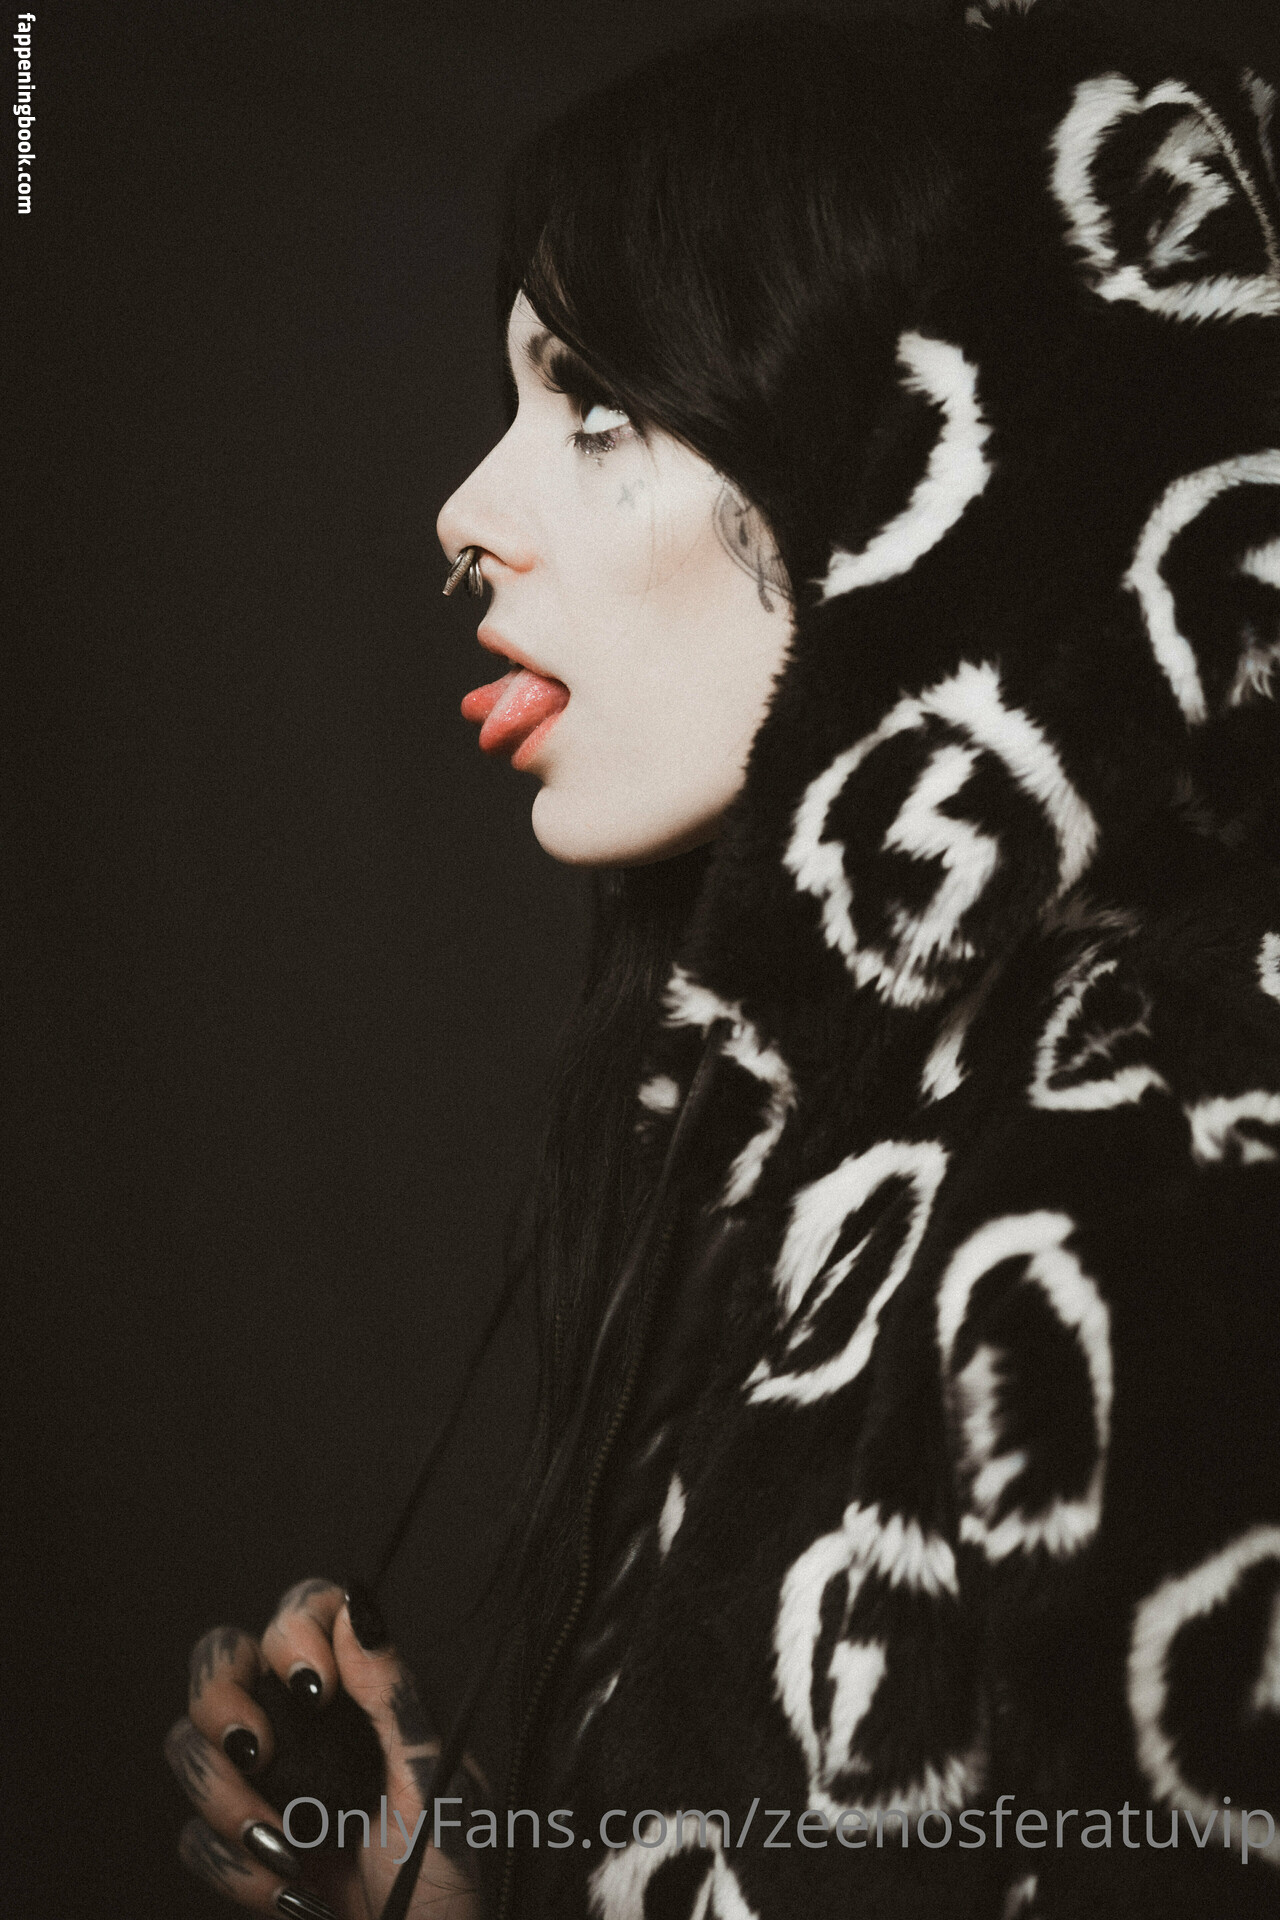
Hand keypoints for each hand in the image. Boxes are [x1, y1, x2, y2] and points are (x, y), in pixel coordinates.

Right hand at [166, 1578, 480, 1918]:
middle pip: (222, 1659)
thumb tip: (358, 1608)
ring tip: (283, 1844)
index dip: (294, 1630)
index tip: (316, 1687)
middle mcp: (305, 1725)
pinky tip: (287, 1890)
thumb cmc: (447, 1876)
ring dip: (223, 1797)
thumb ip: (395, 1697)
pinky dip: (230, 1864)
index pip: (306, 1612)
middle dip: (220, 1697)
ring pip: (189, 1743)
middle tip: (257, 1748)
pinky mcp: (241, 1845)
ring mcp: (267, 1783)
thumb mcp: (437, 1783)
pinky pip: (192, 1835)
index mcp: (360, 1694)